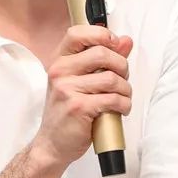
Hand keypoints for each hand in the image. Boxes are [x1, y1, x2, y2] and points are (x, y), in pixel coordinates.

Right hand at [31, 26, 132, 167]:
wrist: (52, 144)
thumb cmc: (67, 112)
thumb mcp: (80, 81)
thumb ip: (103, 59)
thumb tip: (125, 41)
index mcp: (60, 61)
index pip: (78, 33)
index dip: (101, 35)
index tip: (114, 45)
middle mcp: (60, 71)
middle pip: (102, 53)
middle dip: (122, 66)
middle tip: (122, 78)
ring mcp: (68, 89)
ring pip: (112, 78)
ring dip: (126, 90)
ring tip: (123, 98)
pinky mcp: (79, 107)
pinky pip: (113, 99)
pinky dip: (124, 104)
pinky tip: (120, 109)